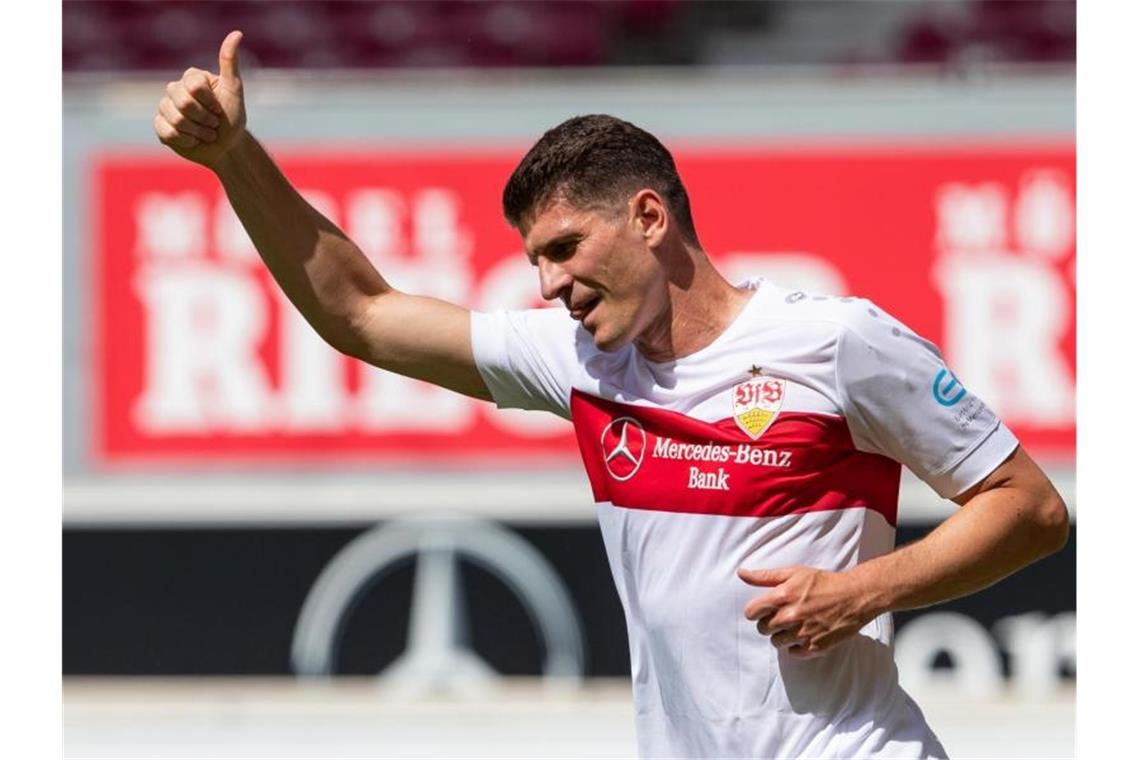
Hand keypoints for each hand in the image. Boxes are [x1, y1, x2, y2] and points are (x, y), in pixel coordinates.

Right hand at [154, 30, 246, 168]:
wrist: (227, 147)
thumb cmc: (232, 118)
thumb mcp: (234, 91)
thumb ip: (230, 63)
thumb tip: (236, 33)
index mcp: (192, 78)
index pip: (194, 86)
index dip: (210, 102)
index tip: (219, 108)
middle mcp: (176, 89)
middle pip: (182, 102)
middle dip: (204, 118)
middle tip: (214, 124)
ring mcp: (166, 107)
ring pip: (174, 118)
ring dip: (197, 131)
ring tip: (206, 133)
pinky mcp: (160, 126)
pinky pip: (166, 130)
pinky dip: (185, 140)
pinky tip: (193, 140)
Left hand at [738, 565, 876, 658]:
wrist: (854, 597)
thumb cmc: (822, 582)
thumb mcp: (793, 572)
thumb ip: (765, 576)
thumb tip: (741, 573)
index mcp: (782, 596)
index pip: (751, 612)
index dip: (755, 611)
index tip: (763, 609)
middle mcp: (790, 616)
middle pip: (763, 628)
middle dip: (768, 622)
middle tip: (781, 616)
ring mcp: (803, 633)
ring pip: (776, 642)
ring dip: (781, 635)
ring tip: (793, 625)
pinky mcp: (815, 647)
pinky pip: (793, 653)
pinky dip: (796, 646)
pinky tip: (803, 635)